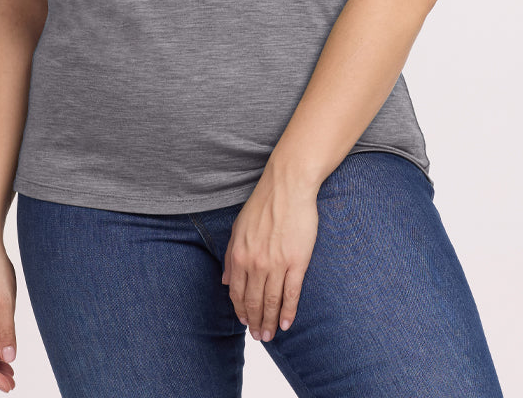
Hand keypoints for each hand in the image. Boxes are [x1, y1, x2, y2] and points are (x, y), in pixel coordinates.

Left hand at [221, 168, 319, 341]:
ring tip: (269, 336)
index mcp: (239, 254)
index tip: (245, 322)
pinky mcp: (297, 262)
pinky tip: (286, 324)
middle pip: (253, 301)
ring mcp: (277, 263)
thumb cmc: (264, 204)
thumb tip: (226, 281)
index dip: (240, 311)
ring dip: (269, 322)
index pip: (237, 292)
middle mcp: (256, 262)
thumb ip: (230, 256)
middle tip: (258, 337)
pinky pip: (291, 293)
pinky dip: (288, 312)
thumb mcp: (239, 227)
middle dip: (254, 322)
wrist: (288, 186)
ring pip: (271, 301)